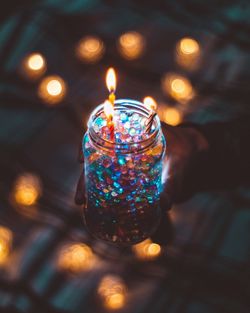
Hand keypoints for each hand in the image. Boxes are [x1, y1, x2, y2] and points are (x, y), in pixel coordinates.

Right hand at [75, 123, 208, 206]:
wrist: (193, 156)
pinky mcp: (130, 176)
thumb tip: (164, 206)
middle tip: (80, 199)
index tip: (80, 160)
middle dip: (85, 178)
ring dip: (91, 187)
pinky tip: (99, 205)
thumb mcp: (177, 167)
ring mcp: (125, 163)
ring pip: (101, 172)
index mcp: (132, 135)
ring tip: (84, 205)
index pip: (102, 137)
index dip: (87, 146)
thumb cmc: (184, 154)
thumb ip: (172, 185)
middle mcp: (124, 148)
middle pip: (97, 160)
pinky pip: (113, 182)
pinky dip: (104, 192)